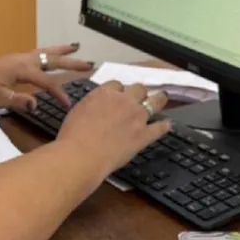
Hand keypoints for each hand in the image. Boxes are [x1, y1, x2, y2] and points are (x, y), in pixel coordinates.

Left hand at [0, 44, 95, 110]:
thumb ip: (19, 101)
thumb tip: (36, 104)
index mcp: (21, 69)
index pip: (47, 82)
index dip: (60, 93)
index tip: (70, 104)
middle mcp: (22, 60)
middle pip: (52, 60)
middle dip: (72, 62)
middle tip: (90, 63)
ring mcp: (18, 59)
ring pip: (45, 53)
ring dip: (61, 51)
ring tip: (76, 47)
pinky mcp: (12, 61)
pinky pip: (37, 54)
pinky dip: (49, 52)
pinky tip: (51, 54)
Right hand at [56, 81, 170, 173]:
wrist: (82, 155)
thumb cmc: (73, 137)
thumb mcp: (76, 112)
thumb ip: (90, 106)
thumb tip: (93, 107)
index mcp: (104, 93)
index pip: (117, 84)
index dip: (119, 90)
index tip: (119, 94)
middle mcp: (123, 101)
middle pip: (138, 88)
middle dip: (138, 92)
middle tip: (139, 97)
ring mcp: (136, 117)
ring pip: (155, 101)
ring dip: (158, 100)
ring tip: (161, 99)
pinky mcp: (144, 135)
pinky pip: (160, 128)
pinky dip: (164, 126)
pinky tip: (166, 125)